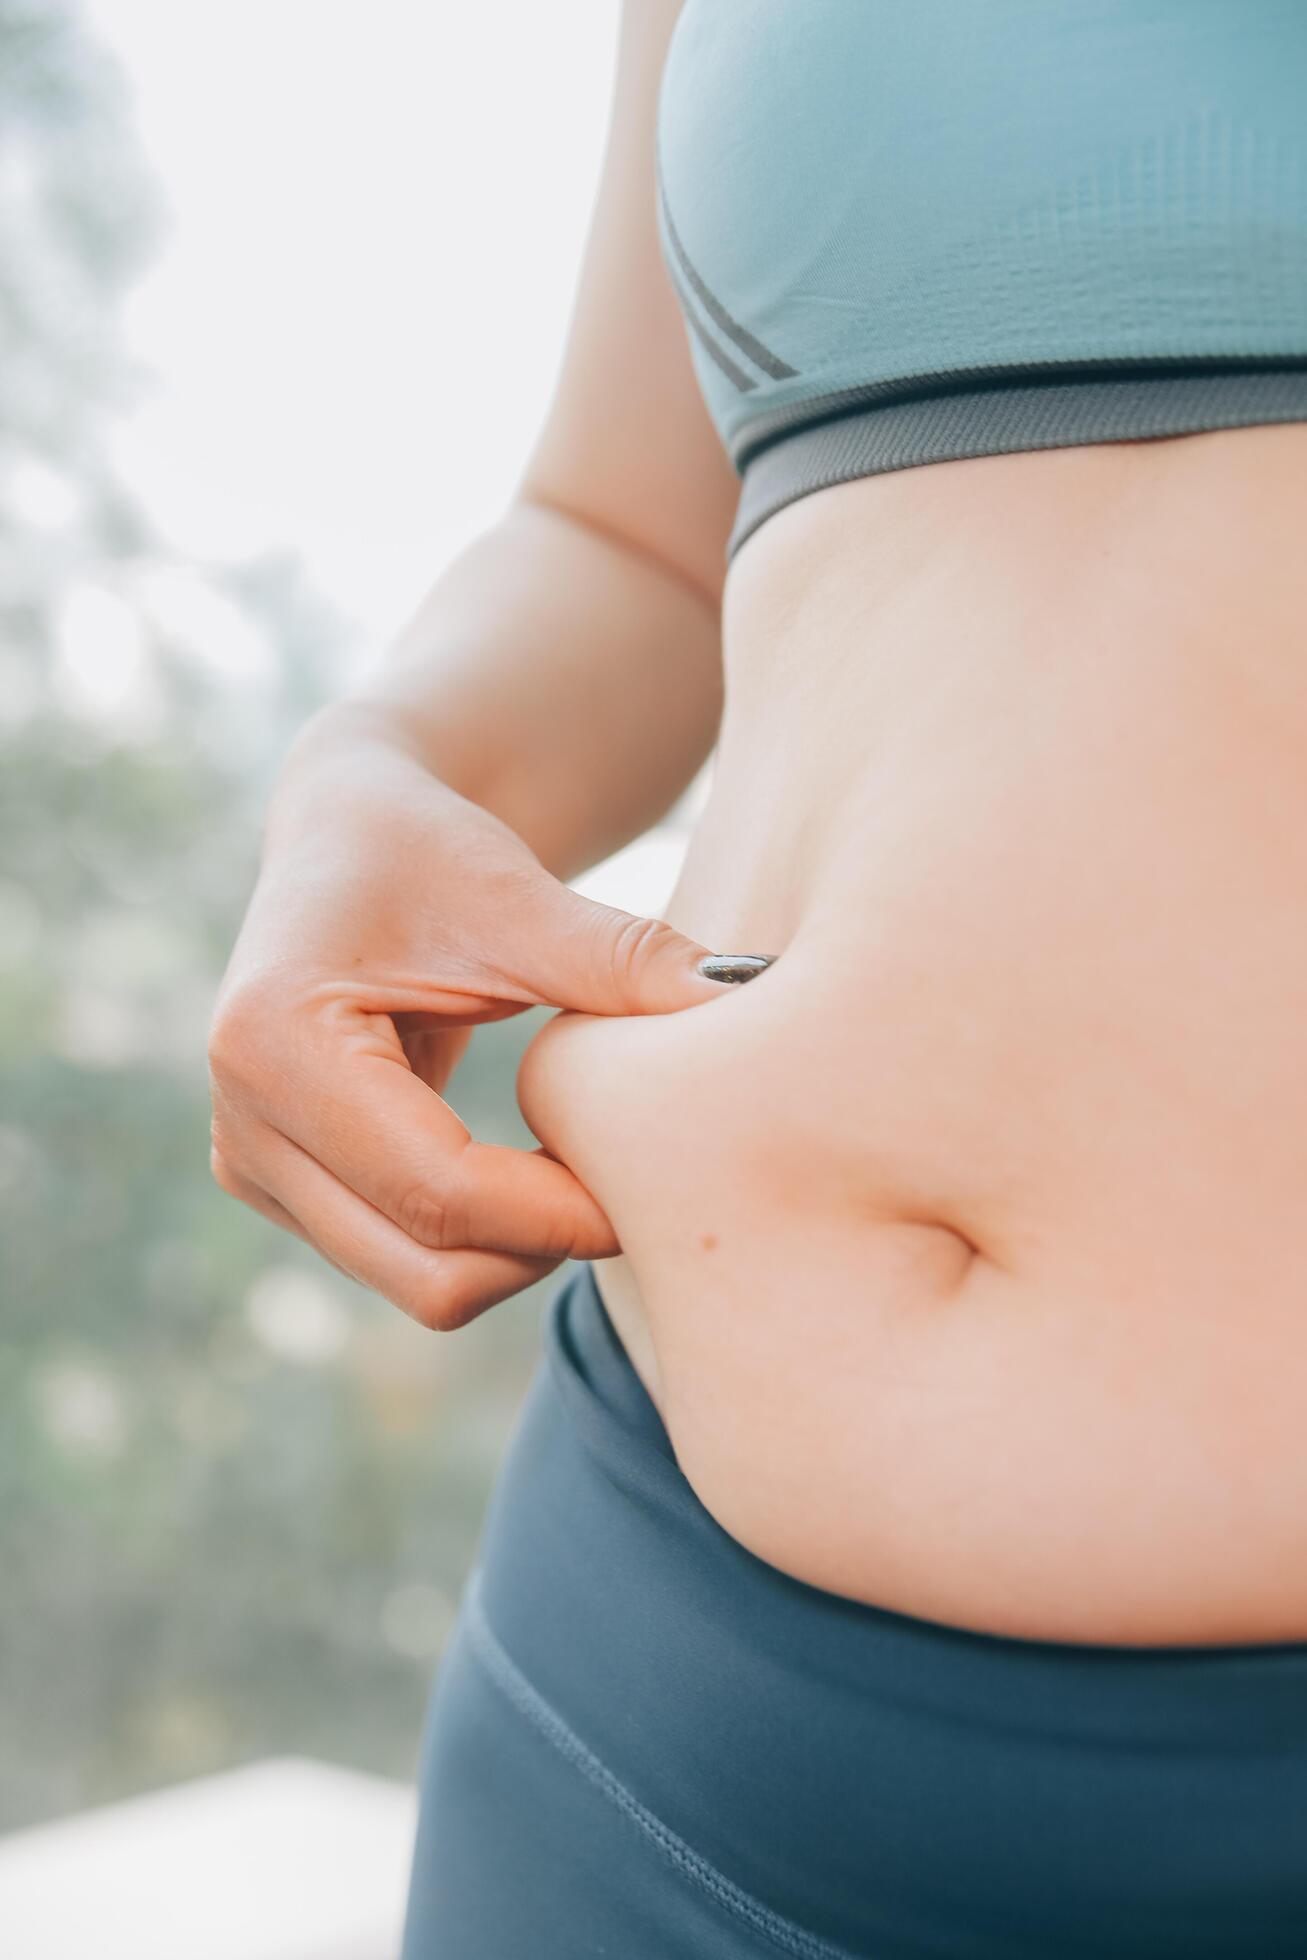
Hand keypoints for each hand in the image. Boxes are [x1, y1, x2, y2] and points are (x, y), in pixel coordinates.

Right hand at [208, 724, 725, 1329]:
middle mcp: (243, 1124)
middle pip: (428, 1271)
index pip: (439, 1191)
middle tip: (635, 1181)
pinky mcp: (287, 1190)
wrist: (350, 837)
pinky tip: (536, 1169)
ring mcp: (254, 1168)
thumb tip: (752, 997)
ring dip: (522, 1251)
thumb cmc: (431, 852)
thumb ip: (626, 961)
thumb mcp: (522, 896)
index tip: (653, 1181)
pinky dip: (489, 1241)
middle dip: (548, 1248)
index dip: (562, 1211)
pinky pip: (409, 1263)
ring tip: (589, 1163)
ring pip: (422, 1286)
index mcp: (277, 1044)